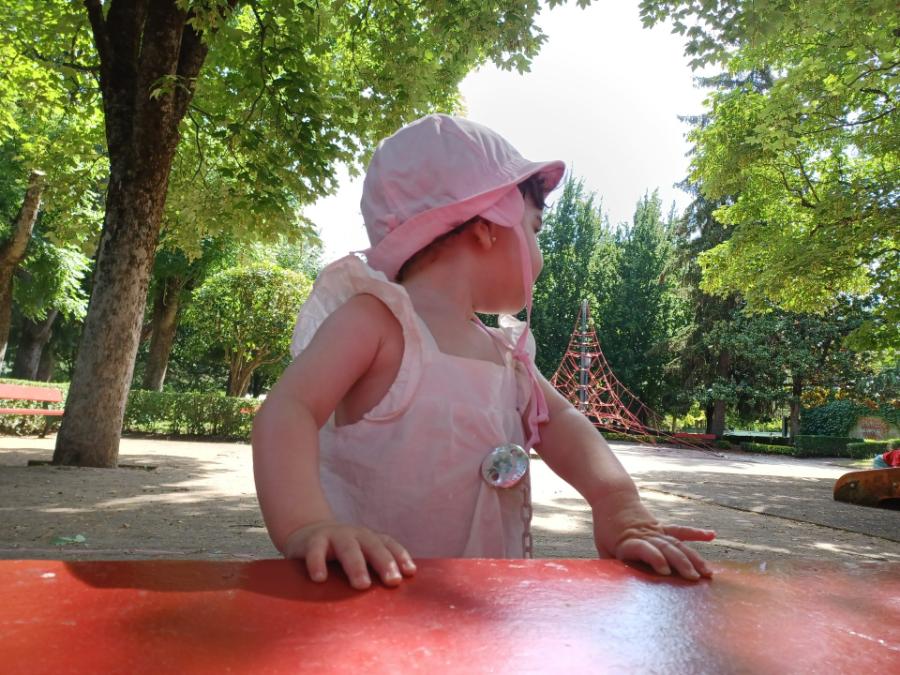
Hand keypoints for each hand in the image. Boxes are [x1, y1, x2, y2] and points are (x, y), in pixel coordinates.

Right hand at [283, 520, 416, 589]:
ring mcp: (334, 536)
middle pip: (373, 546)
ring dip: (357, 566)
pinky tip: (320, 579)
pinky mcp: (313, 541)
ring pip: (348, 548)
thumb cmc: (340, 553)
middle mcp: (356, 535)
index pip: (388, 545)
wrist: (307, 533)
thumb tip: (395, 599)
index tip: (410, 573)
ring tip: (362, 585)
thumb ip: (373, 570)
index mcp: (369, 539)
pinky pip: (316, 551)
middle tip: (393, 581)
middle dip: (385, 563)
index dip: (400, 556)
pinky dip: (317, 563)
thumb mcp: (359, 556)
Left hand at [592, 499, 714, 580]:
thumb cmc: (605, 528)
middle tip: (694, 578)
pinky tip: (711, 535)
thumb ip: (610, 566)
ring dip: (693, 557)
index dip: (654, 559)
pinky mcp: (662, 527)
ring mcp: (656, 531)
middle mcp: (646, 535)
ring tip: (707, 572)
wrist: (612, 498)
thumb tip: (615, 586)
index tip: (665, 572)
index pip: (643, 549)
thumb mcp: (602, 548)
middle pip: (666, 547)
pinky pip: (681, 531)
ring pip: (677, 543)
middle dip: (681, 563)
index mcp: (628, 541)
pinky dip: (696, 533)